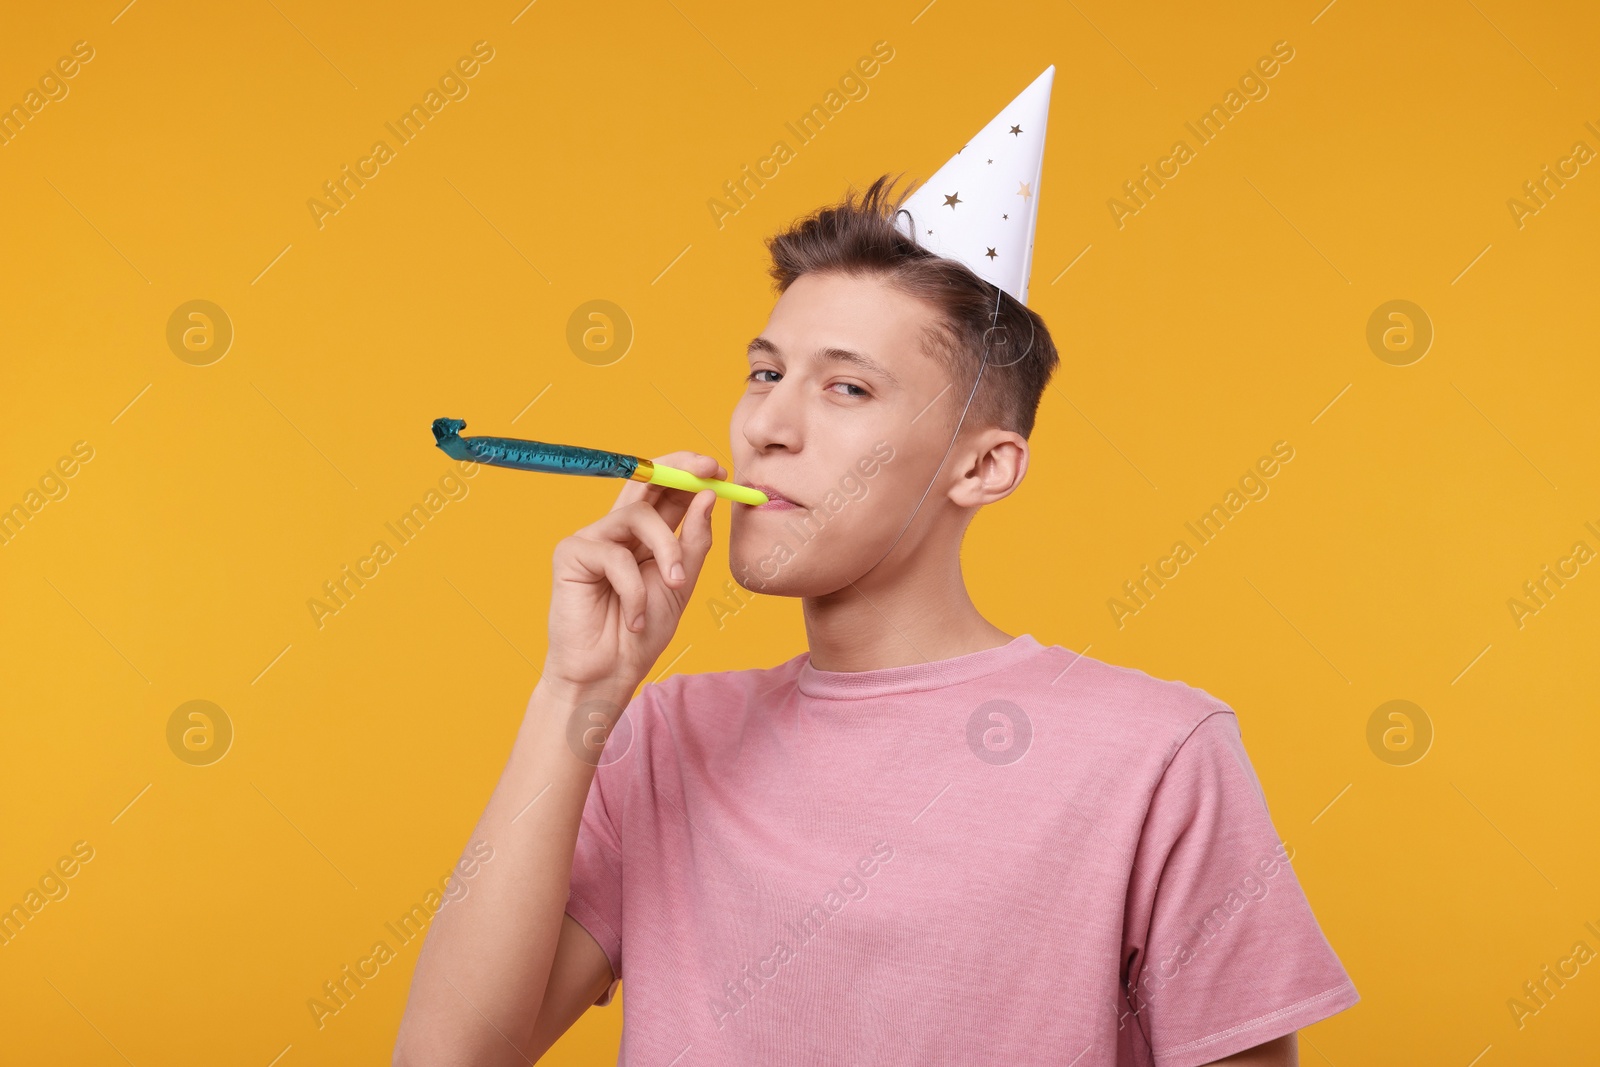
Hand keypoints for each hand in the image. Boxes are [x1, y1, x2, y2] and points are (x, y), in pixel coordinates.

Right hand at [542, 452, 723, 690]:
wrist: (608, 674)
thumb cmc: (641, 634)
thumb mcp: (680, 585)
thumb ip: (693, 542)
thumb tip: (707, 496)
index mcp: (644, 537)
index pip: (664, 490)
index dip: (688, 472)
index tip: (718, 469)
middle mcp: (617, 531)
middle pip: (643, 480)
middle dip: (678, 469)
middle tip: (708, 470)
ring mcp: (593, 539)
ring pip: (638, 516)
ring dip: (667, 549)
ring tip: (674, 585)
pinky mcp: (570, 554)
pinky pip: (615, 555)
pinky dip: (633, 589)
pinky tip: (633, 618)